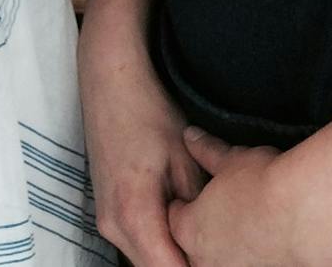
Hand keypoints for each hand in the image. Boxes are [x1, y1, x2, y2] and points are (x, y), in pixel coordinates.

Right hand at [79, 19, 203, 266]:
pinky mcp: (107, 210)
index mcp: (133, 214)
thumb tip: (217, 239)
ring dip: (174, 256)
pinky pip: (136, 242)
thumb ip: (197, 207)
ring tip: (209, 242)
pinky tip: (186, 228)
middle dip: (190, 264)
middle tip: (225, 254)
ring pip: (145, 257)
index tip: (226, 261)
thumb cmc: (148, 113)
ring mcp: (106, 219)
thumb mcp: (185, 158)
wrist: (110, 83)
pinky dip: (161, 242)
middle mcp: (112, 225)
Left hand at [168, 128, 331, 266]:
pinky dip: (257, 256)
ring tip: (253, 223)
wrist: (307, 213)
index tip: (198, 195)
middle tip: (227, 209)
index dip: (186, 203)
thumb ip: (206, 150)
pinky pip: (253, 264)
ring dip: (232, 247)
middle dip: (206, 229)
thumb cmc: (264, 184)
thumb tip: (192, 136)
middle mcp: (207, 259)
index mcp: (190, 229)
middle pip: (196, 246)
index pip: (175, 218)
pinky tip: (273, 238)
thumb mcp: (230, 159)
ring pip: (223, 261)